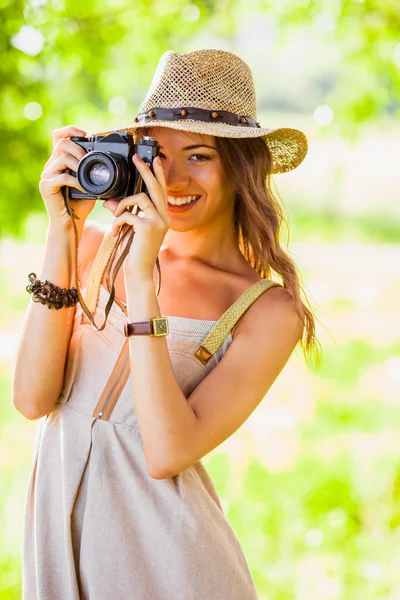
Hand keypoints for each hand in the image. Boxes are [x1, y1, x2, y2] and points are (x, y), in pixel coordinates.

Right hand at [39, 126, 95, 229]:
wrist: (69, 224)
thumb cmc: (79, 205)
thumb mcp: (88, 183)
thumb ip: (91, 170)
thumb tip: (106, 159)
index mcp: (58, 162)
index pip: (59, 137)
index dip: (70, 130)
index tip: (84, 133)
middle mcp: (50, 166)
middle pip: (61, 143)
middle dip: (78, 148)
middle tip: (88, 161)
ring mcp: (46, 176)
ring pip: (62, 158)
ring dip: (78, 164)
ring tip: (87, 175)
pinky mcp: (46, 187)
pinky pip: (62, 177)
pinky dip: (76, 182)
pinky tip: (84, 188)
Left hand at [103, 154, 169, 280]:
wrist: (139, 272)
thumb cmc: (134, 252)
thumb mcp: (130, 229)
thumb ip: (125, 214)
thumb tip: (110, 202)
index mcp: (162, 217)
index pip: (161, 191)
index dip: (158, 174)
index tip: (154, 160)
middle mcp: (164, 218)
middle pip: (155, 187)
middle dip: (145, 170)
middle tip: (136, 158)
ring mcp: (158, 222)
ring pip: (140, 198)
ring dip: (123, 204)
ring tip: (115, 214)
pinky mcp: (148, 228)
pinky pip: (128, 214)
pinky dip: (117, 221)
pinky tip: (114, 232)